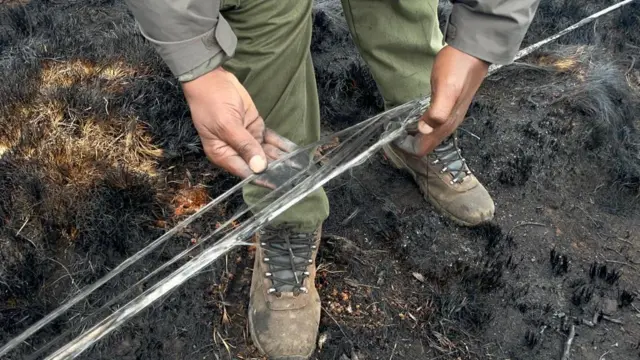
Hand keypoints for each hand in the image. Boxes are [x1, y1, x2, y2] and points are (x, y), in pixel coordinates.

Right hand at [182, 67, 296, 182]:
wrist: (211, 79)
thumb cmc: (211, 103)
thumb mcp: (227, 125)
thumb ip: (244, 146)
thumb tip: (259, 167)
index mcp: (223, 154)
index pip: (245, 172)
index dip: (262, 178)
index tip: (279, 184)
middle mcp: (236, 150)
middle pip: (259, 164)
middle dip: (277, 169)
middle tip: (296, 175)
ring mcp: (247, 139)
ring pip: (267, 153)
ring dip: (283, 159)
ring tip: (300, 166)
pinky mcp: (255, 127)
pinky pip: (271, 140)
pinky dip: (282, 145)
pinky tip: (295, 151)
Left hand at [395, 45, 488, 156]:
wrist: (473, 51)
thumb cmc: (457, 68)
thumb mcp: (446, 89)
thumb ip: (437, 112)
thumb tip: (424, 130)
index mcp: (447, 124)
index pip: (425, 148)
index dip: (408, 148)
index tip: (393, 139)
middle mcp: (449, 124)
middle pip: (427, 145)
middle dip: (408, 145)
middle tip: (392, 136)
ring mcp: (449, 115)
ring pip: (429, 135)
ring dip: (413, 136)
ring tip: (398, 130)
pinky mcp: (447, 106)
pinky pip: (432, 124)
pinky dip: (419, 127)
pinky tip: (412, 120)